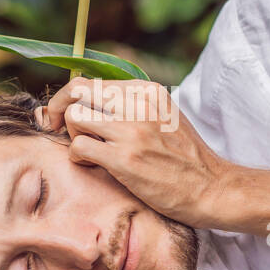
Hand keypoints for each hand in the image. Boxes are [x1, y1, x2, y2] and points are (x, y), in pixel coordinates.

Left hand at [38, 77, 233, 228]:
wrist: (211, 188)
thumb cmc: (185, 158)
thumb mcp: (165, 116)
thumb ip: (135, 105)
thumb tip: (96, 101)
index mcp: (147, 91)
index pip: (92, 81)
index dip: (71, 99)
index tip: (66, 116)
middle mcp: (139, 104)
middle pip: (77, 91)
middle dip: (60, 110)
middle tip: (59, 129)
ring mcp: (132, 131)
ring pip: (74, 116)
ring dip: (72, 136)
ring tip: (87, 150)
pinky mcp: (125, 159)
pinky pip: (78, 147)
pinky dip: (78, 157)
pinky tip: (92, 165)